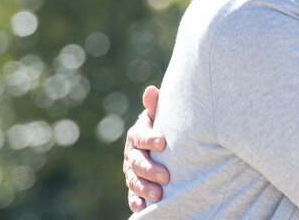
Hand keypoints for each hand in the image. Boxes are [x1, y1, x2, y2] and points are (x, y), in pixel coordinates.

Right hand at [124, 85, 169, 211]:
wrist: (165, 145)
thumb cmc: (166, 126)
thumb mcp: (162, 116)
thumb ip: (156, 106)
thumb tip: (151, 90)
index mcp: (137, 134)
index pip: (140, 136)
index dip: (150, 138)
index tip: (164, 142)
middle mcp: (131, 153)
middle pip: (136, 162)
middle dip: (150, 169)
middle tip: (166, 176)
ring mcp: (131, 171)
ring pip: (134, 180)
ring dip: (144, 188)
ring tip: (159, 194)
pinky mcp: (135, 186)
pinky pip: (133, 196)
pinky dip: (137, 202)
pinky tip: (144, 208)